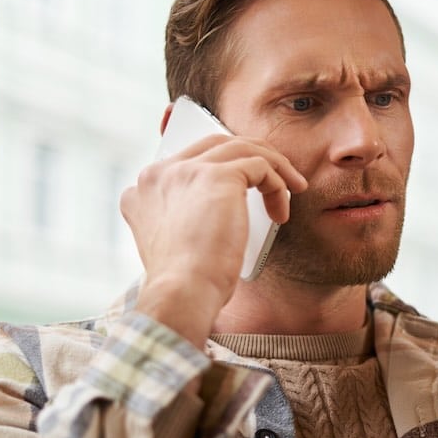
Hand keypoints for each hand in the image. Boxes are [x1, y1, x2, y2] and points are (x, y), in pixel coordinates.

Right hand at [120, 133, 306, 348]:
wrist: (183, 292)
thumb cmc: (183, 280)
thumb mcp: (173, 241)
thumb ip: (185, 214)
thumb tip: (219, 206)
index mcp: (145, 188)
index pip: (186, 159)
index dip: (219, 166)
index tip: (242, 186)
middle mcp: (160, 173)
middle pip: (215, 144)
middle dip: (251, 155)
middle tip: (274, 175)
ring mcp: (186, 171)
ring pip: (241, 148)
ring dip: (273, 166)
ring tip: (292, 187)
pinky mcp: (216, 177)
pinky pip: (260, 165)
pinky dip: (278, 184)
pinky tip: (281, 212)